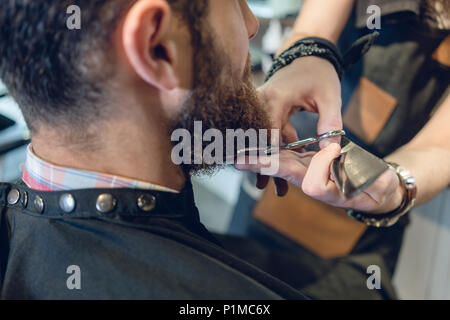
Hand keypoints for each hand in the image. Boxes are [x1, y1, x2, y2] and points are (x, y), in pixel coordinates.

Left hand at [236, 144, 404, 213]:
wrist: (375, 189)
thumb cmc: (380, 190)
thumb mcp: (380, 186)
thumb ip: (372, 182)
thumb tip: (354, 166)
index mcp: (322, 185)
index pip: (299, 176)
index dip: (281, 168)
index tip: (265, 163)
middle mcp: (308, 179)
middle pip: (280, 169)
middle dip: (258, 164)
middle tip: (235, 158)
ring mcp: (305, 170)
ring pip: (278, 159)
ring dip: (258, 155)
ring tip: (238, 149)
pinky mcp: (307, 161)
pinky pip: (286, 153)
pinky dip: (270, 148)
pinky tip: (257, 142)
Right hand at [257, 56, 342, 195]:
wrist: (308, 55)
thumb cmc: (319, 74)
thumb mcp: (330, 97)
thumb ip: (331, 123)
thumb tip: (330, 150)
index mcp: (275, 98)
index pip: (267, 132)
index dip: (269, 155)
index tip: (269, 176)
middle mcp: (262, 102)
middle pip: (260, 139)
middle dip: (265, 163)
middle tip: (266, 187)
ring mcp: (261, 105)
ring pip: (263, 138)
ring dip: (271, 157)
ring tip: (275, 184)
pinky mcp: (265, 109)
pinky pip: (268, 132)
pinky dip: (277, 146)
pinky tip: (287, 160)